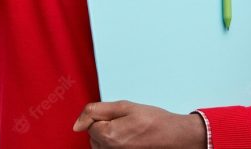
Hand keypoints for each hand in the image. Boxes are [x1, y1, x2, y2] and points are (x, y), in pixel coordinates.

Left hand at [72, 100, 206, 148]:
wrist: (174, 137)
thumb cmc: (154, 121)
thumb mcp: (125, 106)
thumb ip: (96, 111)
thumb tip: (76, 124)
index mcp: (108, 135)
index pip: (90, 123)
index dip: (103, 116)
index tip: (119, 115)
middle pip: (94, 137)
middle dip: (104, 127)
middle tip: (126, 122)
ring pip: (100, 146)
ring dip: (109, 137)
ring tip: (129, 131)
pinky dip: (114, 145)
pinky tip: (129, 140)